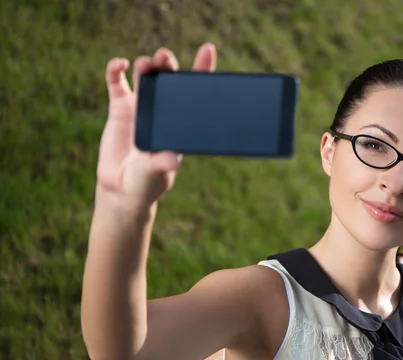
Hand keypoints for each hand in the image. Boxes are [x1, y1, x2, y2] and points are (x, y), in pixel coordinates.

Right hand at [96, 44, 217, 208]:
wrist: (122, 188)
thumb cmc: (147, 182)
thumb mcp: (155, 173)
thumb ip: (161, 164)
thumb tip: (173, 160)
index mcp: (179, 122)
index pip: (194, 92)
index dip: (202, 69)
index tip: (208, 49)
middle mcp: (163, 110)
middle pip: (169, 79)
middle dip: (169, 65)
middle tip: (165, 57)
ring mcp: (142, 107)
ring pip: (146, 77)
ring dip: (147, 66)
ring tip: (146, 65)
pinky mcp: (120, 108)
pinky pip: (117, 83)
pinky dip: (117, 70)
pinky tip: (121, 64)